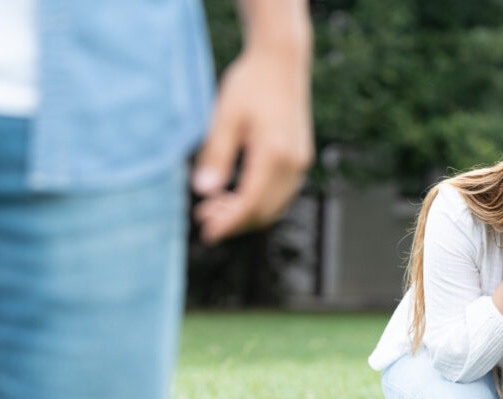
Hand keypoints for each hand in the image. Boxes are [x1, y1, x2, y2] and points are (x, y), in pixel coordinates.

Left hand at [191, 43, 313, 243]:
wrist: (282, 60)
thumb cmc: (250, 83)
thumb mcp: (225, 116)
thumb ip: (215, 156)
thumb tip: (202, 191)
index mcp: (274, 154)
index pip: (250, 204)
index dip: (228, 224)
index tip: (207, 234)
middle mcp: (293, 164)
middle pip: (264, 212)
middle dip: (234, 222)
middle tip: (203, 218)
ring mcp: (300, 163)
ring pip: (273, 207)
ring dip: (245, 214)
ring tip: (215, 207)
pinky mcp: (300, 160)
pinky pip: (280, 194)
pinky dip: (258, 202)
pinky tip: (235, 196)